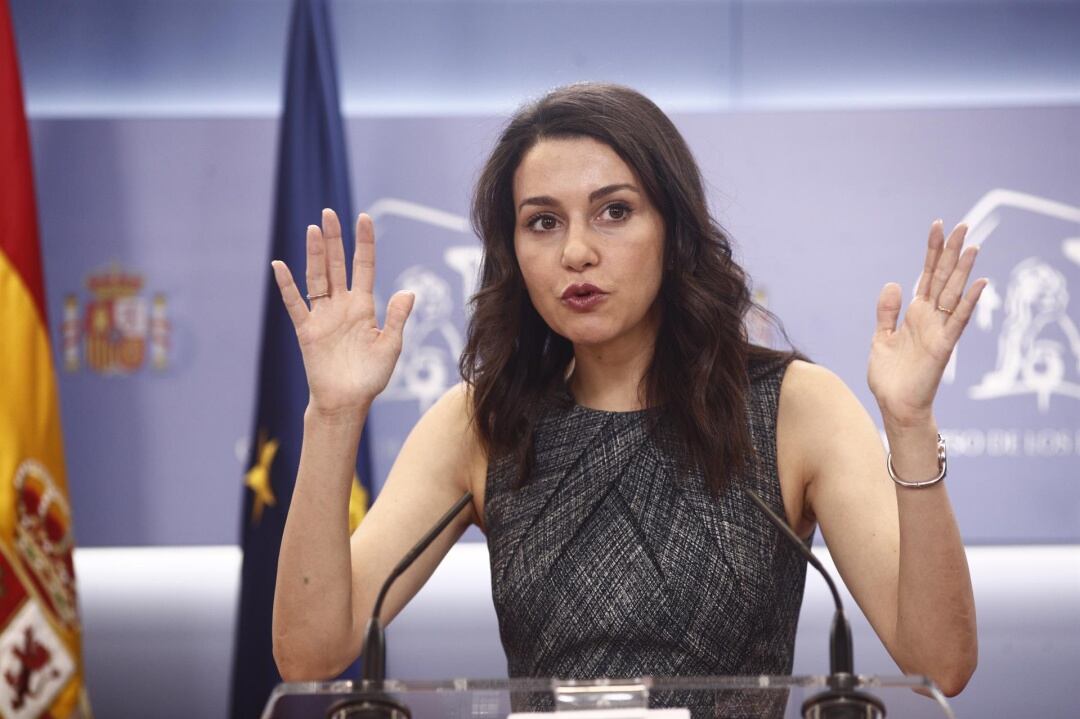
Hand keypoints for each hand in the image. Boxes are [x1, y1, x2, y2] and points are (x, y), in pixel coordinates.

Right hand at [271, 209, 414, 417]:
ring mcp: (323, 316)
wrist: (347, 402)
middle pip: (336, 266)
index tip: (364, 218)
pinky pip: (295, 305)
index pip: (364, 267)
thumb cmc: (370, 377)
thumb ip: (397, 318)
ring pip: (317, 278)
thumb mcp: (390, 346)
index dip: (364, 243)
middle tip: (329, 213)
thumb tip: (408, 292)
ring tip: (313, 230)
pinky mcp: (307, 330)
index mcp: (364, 307)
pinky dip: (287, 286)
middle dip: (334, 240)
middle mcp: (342, 306)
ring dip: (315, 255)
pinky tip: (280, 266)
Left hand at [868, 220, 987, 426]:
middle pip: (943, 277)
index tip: (937, 226)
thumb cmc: (890, 375)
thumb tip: (894, 283)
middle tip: (962, 224)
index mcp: (914, 313)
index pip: (926, 275)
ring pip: (954, 293)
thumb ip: (887, 311)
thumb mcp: (881, 337)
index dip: (932, 251)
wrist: (895, 404)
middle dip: (951, 252)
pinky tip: (979, 283)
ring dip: (963, 270)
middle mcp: (929, 317)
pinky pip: (958, 321)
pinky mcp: (943, 346)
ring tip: (972, 245)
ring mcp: (938, 330)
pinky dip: (969, 302)